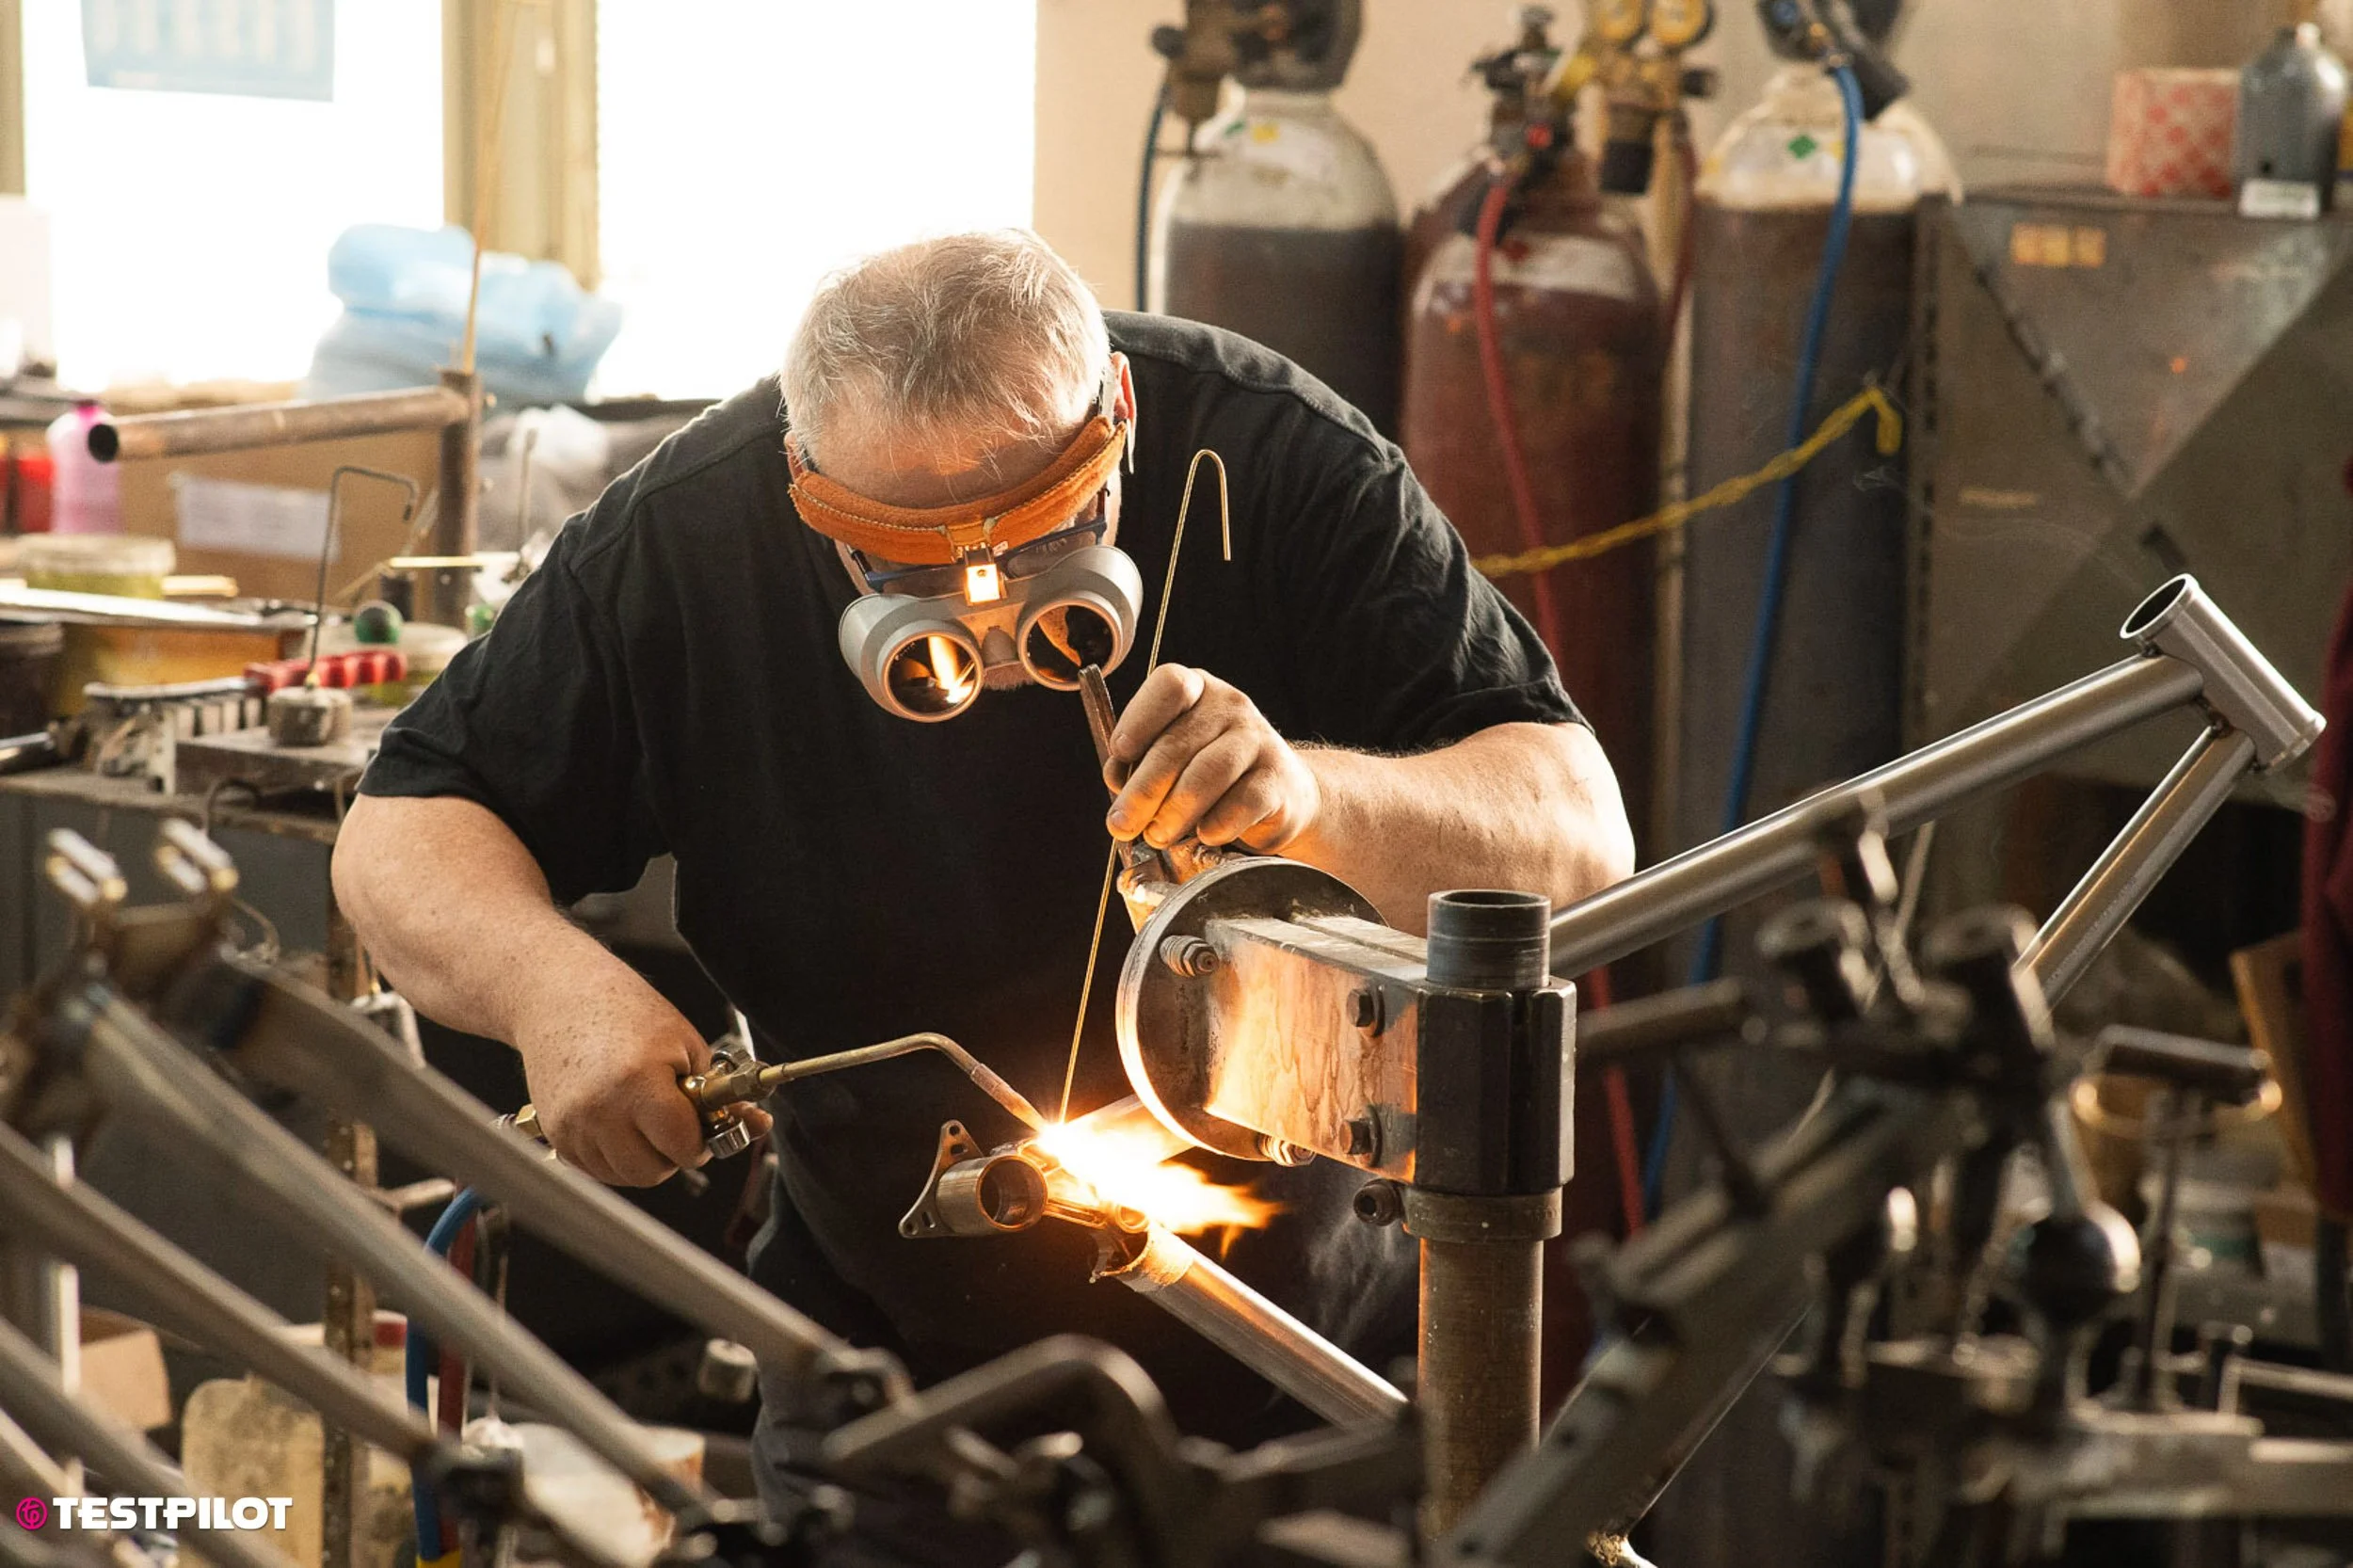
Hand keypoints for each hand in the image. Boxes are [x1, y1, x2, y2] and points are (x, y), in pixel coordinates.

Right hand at [511, 956, 769, 1185]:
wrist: (558, 994)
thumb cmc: (625, 1010)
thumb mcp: (686, 1044)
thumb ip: (720, 1094)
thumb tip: (758, 1127)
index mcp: (638, 1083)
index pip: (683, 1147)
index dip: (700, 1141)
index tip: (703, 1127)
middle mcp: (600, 1111)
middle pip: (652, 1173)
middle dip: (672, 1155)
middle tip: (676, 1125)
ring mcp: (572, 1126)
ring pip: (623, 1176)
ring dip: (643, 1158)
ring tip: (646, 1118)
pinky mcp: (555, 1133)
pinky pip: (595, 1169)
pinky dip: (615, 1156)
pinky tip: (620, 1121)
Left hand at [1105, 665, 1320, 851]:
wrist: (1280, 793)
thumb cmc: (1209, 773)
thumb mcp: (1171, 759)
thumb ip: (1139, 763)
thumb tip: (1118, 781)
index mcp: (1197, 690)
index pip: (1170, 686)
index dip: (1139, 719)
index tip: (1120, 754)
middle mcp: (1229, 707)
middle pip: (1178, 744)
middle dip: (1143, 790)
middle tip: (1122, 824)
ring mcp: (1258, 740)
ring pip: (1209, 772)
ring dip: (1175, 811)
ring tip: (1157, 836)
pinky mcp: (1278, 780)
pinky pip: (1243, 802)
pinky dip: (1217, 824)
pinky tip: (1203, 835)